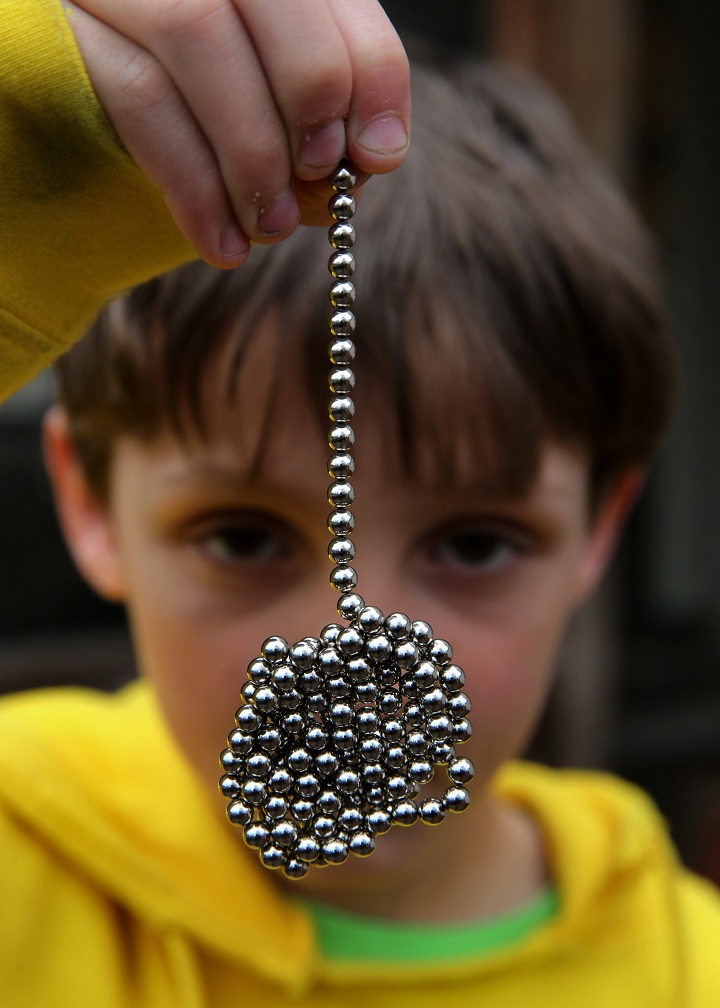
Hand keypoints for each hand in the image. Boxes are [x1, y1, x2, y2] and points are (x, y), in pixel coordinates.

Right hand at [64, 0, 409, 267]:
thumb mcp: (271, 120)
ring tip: (269, 227)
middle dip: (308, 95)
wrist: (86, 151)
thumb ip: (326, 119)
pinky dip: (194, 185)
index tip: (378, 154)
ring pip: (197, 30)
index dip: (370, 68)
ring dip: (251, 150)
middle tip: (319, 180)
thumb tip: (376, 153)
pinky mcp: (61, 33)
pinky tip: (224, 245)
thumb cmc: (199, 133)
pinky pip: (139, 96)